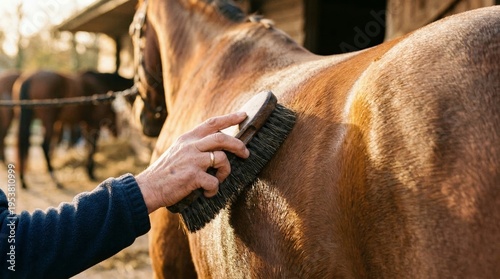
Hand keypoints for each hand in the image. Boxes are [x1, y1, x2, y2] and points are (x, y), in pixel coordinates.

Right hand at [135, 112, 249, 212]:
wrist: (148, 188)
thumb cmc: (165, 173)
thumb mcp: (178, 152)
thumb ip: (194, 146)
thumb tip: (217, 148)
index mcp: (187, 138)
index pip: (212, 123)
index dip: (230, 118)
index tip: (243, 115)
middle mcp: (190, 146)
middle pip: (222, 138)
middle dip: (238, 145)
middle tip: (246, 153)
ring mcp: (192, 160)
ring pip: (222, 159)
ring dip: (225, 172)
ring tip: (218, 180)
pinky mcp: (193, 176)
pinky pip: (214, 182)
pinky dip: (214, 189)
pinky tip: (207, 193)